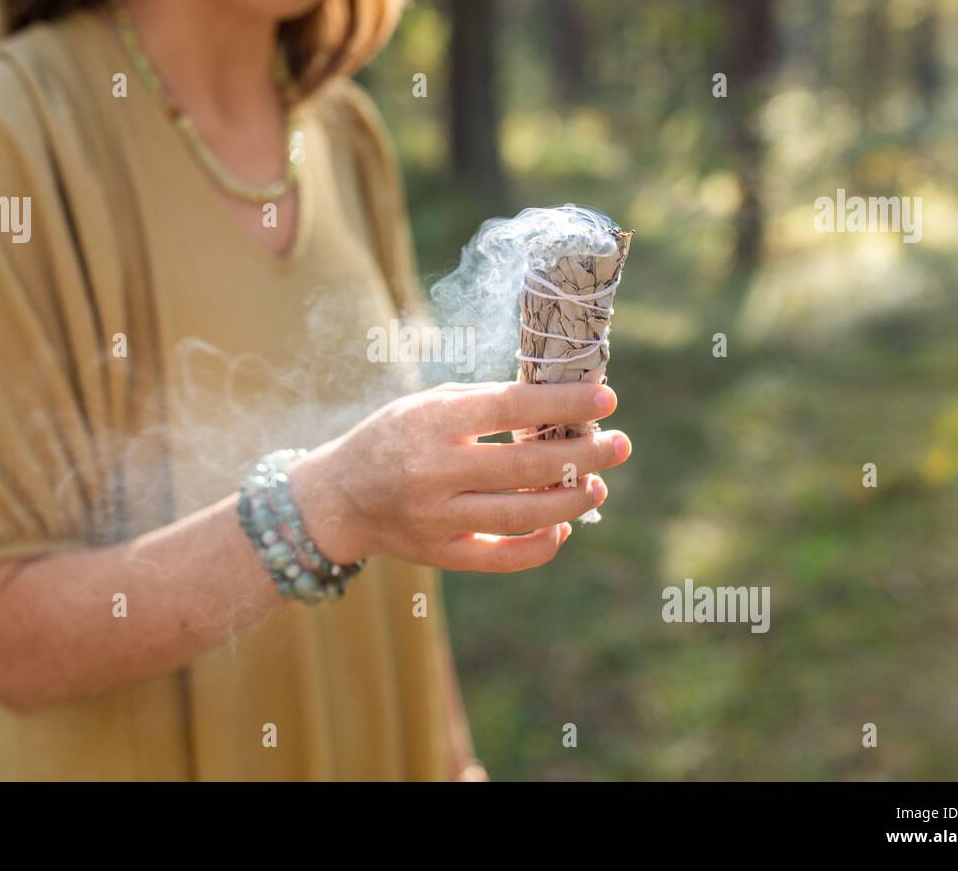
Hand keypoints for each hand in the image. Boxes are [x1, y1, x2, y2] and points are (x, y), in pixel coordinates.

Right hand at [289, 381, 630, 572]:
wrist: (338, 497)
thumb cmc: (393, 438)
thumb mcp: (429, 404)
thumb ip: (487, 402)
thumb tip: (559, 400)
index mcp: (432, 422)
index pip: (512, 407)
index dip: (566, 404)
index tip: (607, 400)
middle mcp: (434, 471)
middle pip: (527, 466)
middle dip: (584, 455)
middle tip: (620, 445)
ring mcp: (437, 518)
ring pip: (522, 515)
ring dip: (571, 501)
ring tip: (597, 485)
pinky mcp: (441, 554)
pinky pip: (503, 558)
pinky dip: (541, 546)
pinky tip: (564, 526)